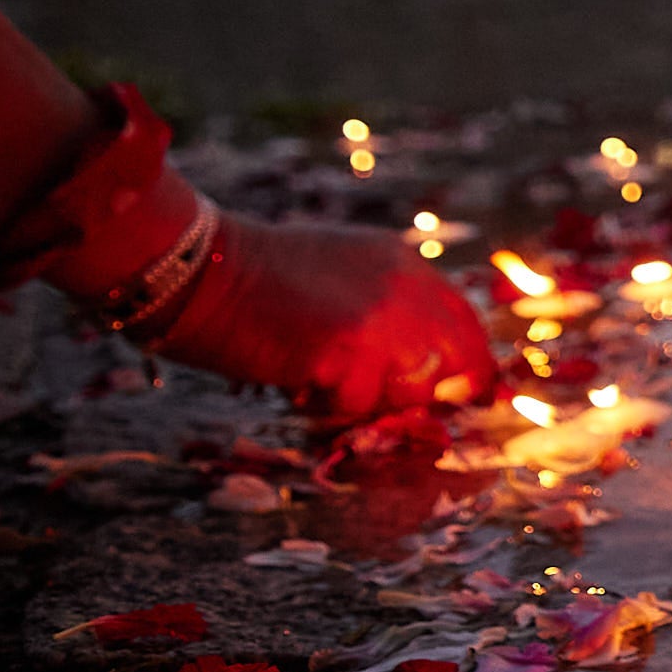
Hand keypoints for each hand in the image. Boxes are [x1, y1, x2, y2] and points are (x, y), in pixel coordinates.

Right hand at [143, 220, 495, 418]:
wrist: (200, 268)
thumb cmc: (253, 277)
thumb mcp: (339, 273)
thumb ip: (384, 308)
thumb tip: (423, 369)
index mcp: (404, 263)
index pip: (466, 322)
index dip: (472, 365)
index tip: (470, 395)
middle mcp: (406, 287)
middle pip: (457, 363)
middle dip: (434, 396)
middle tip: (396, 408)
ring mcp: (382, 319)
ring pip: (408, 394)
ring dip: (367, 402)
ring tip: (318, 379)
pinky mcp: (350, 351)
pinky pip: (356, 407)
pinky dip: (326, 408)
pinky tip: (295, 380)